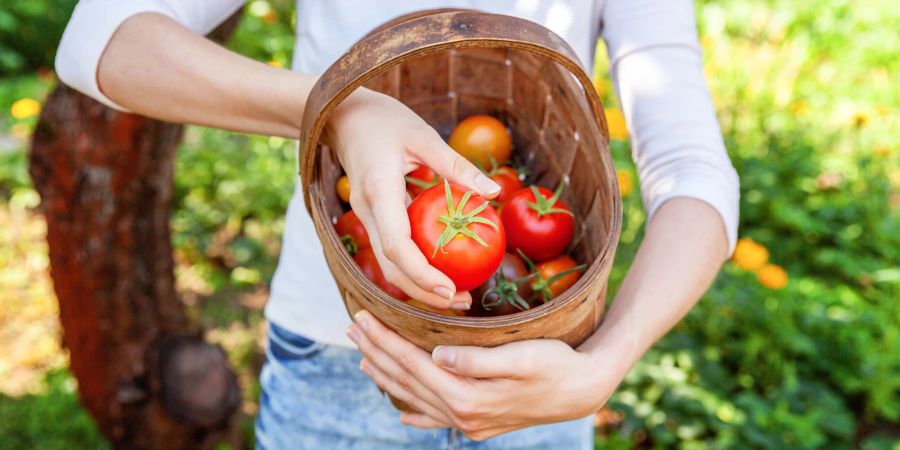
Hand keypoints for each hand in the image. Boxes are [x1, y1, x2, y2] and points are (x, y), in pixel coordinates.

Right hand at [326, 88, 499, 309]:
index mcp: (379, 190)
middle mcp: (367, 210)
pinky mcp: (371, 218)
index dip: (421, 274)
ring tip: (455, 296)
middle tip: (461, 302)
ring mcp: (365, 216)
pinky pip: (390, 250)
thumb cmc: (385, 121)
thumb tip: (494, 193)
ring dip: (417, 285)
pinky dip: (412, 268)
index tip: (450, 290)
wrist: (343, 116)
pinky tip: (440, 270)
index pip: (397, 245)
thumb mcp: (424, 137)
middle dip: (422, 292)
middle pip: (390, 266)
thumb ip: (457, 166)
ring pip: (387, 264)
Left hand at [346, 310, 612, 440]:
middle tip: (352, 329)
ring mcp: (469, 423)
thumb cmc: (556, 365)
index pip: (413, 364)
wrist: (584, 391)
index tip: (362, 318)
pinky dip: (416, 413)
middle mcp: (463, 415)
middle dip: (377, 353)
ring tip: (364, 359)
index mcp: (467, 397)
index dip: (385, 340)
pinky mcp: (480, 423)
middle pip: (407, 381)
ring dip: (388, 378)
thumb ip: (476, 360)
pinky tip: (403, 413)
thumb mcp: (520, 357)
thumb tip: (437, 358)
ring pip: (416, 399)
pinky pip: (438, 419)